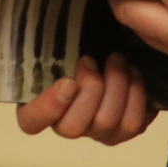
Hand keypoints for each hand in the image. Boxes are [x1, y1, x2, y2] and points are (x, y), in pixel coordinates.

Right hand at [15, 54, 156, 145]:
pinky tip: (133, 74)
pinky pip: (133, 124)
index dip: (48, 108)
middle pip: (74, 127)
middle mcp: (65, 126)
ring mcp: (95, 132)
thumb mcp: (54, 42)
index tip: (68, 81)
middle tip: (92, 60)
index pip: (31, 122)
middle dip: (90, 89)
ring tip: (117, 60)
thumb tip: (39, 33)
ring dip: (116, 87)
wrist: (109, 50)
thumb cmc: (75, 46)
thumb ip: (45, 46)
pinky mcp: (122, 131)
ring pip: (106, 123)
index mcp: (37, 106)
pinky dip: (136, 96)